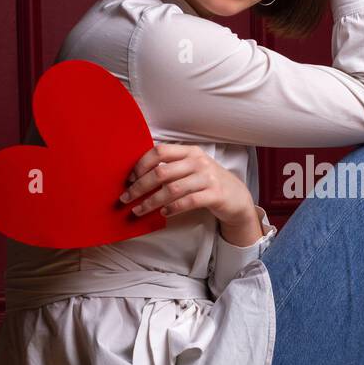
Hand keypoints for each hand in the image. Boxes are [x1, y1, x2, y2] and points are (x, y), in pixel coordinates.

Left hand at [120, 143, 253, 223]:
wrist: (237, 197)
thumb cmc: (208, 183)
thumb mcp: (192, 168)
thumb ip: (172, 167)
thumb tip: (138, 175)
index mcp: (190, 151)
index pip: (160, 151)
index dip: (141, 164)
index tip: (129, 179)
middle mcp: (198, 161)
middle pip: (161, 172)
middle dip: (139, 187)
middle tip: (126, 198)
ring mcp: (208, 177)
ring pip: (172, 189)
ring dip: (151, 202)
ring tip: (139, 210)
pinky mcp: (215, 194)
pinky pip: (188, 201)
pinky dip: (172, 208)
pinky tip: (163, 213)